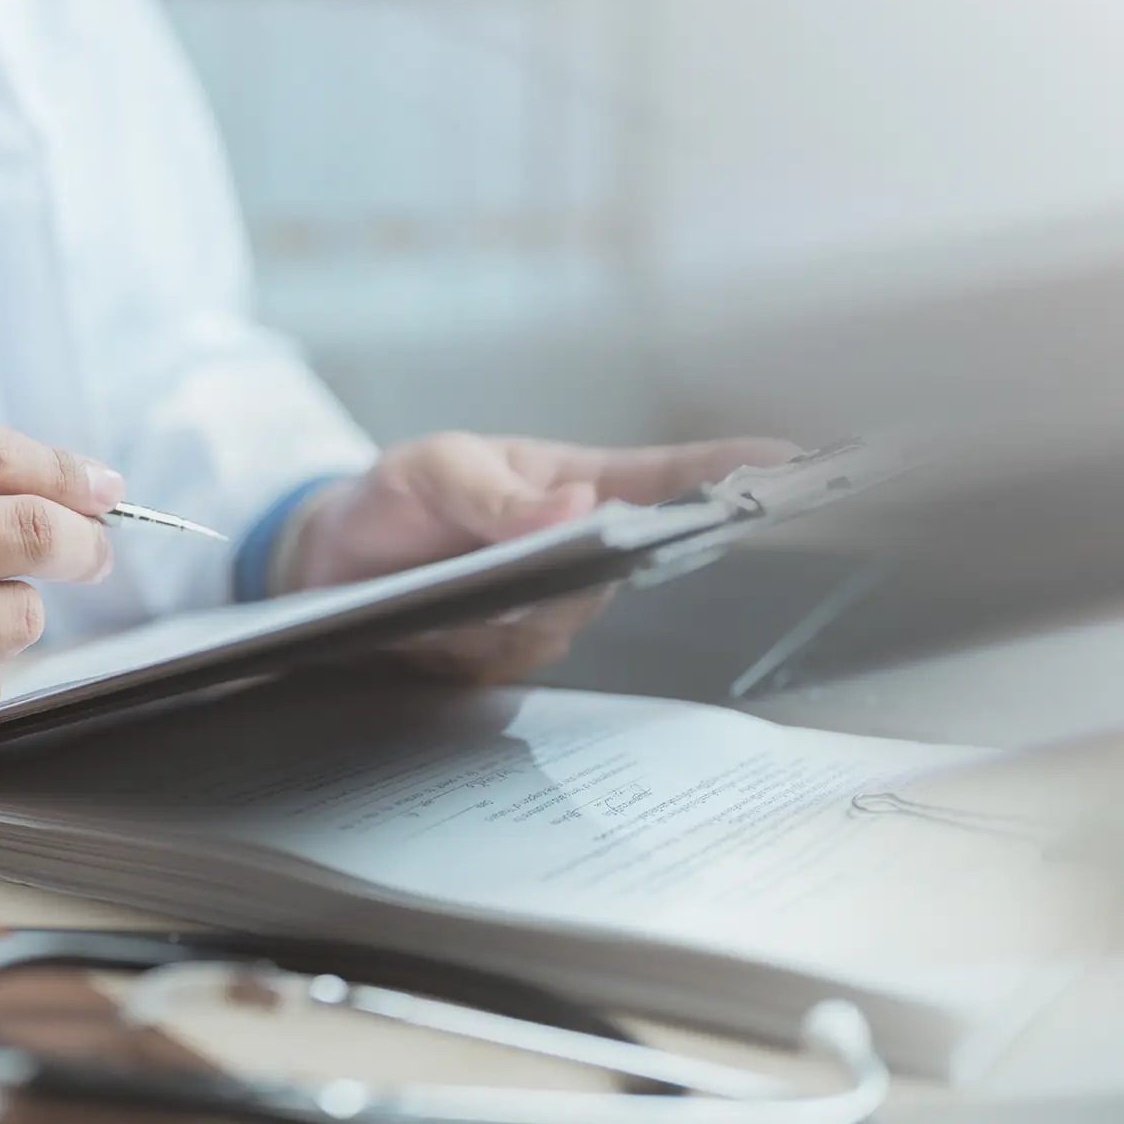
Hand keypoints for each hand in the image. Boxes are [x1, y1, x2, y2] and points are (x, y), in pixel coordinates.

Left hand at [280, 432, 796, 682]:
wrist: (328, 563)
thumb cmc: (398, 496)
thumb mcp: (434, 469)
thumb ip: (495, 492)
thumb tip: (575, 504)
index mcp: (574, 487)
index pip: (669, 479)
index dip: (733, 473)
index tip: (796, 463)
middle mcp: (575, 555)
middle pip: (629, 566)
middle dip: (602, 562)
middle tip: (559, 550)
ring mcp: (544, 610)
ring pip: (565, 621)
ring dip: (517, 606)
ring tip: (454, 585)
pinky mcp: (503, 656)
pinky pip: (512, 660)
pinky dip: (474, 641)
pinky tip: (431, 624)